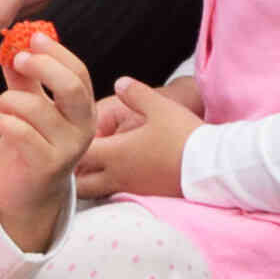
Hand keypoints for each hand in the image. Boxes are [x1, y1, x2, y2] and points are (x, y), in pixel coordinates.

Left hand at [0, 34, 88, 250]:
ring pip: (40, 110)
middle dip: (44, 67)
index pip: (79, 73)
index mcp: (82, 109)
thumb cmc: (30, 146)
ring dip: (10, 100)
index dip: (57, 53)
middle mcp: (83, 127)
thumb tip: (13, 46)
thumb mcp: (28, 108)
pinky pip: (23, 135)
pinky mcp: (47, 166)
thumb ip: (24, 79)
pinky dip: (3, 121)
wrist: (27, 193)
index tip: (33, 37)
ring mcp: (68, 148)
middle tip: (18, 59)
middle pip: (73, 88)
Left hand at [79, 78, 200, 199]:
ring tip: (93, 169)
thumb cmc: (183, 135)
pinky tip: (118, 176)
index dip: (68, 145)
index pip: (77, 153)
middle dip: (71, 174)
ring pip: (95, 194)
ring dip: (89, 183)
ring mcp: (130, 189)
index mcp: (115, 153)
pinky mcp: (145, 195)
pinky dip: (109, 188)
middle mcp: (117, 175)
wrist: (211, 165)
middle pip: (78, 184)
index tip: (68, 136)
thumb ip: (136, 93)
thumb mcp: (160, 107)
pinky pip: (116, 195)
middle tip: (73, 159)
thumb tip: (119, 82)